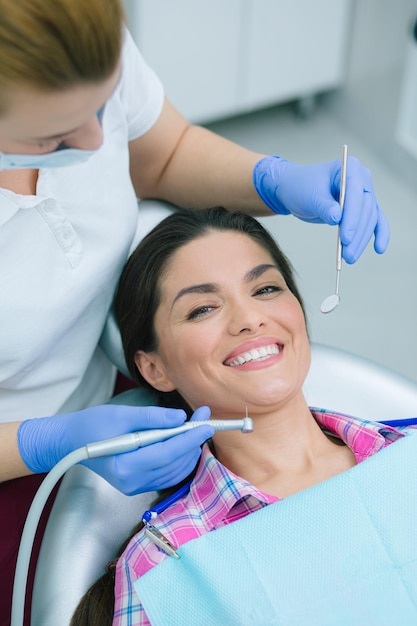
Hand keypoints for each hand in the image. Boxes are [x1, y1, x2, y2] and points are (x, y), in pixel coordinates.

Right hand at [17, 405, 213, 493]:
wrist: (71, 442)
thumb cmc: (92, 425)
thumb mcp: (121, 415)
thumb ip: (152, 418)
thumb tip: (180, 418)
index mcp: (124, 466)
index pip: (167, 453)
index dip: (190, 438)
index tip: (206, 423)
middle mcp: (132, 482)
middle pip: (174, 462)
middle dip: (193, 440)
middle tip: (203, 417)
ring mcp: (136, 487)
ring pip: (175, 470)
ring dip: (189, 448)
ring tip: (194, 425)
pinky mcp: (139, 485)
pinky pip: (168, 474)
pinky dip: (180, 458)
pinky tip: (183, 441)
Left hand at [253, 155, 389, 262]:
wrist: (294, 189)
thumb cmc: (301, 187)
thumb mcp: (310, 196)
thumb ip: (324, 207)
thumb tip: (338, 218)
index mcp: (349, 168)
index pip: (356, 194)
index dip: (352, 217)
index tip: (345, 238)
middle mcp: (361, 178)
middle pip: (366, 209)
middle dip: (357, 233)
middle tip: (347, 254)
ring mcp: (363, 193)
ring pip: (369, 218)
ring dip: (362, 240)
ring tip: (350, 257)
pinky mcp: (361, 208)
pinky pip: (374, 221)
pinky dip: (376, 234)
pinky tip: (378, 248)